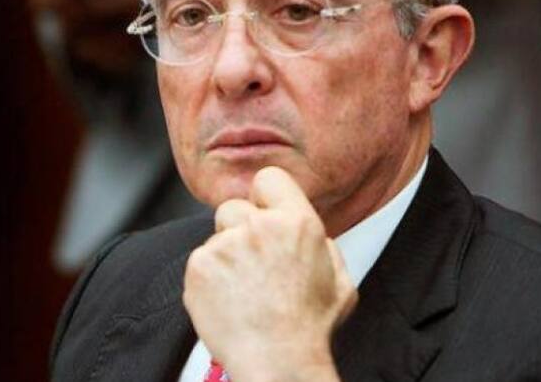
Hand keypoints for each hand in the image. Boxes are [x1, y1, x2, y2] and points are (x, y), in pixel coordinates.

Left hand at [183, 167, 355, 381]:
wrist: (277, 362)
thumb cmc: (311, 327)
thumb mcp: (340, 280)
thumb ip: (321, 244)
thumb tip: (306, 228)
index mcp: (297, 223)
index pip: (269, 178)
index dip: (266, 197)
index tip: (265, 216)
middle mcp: (259, 227)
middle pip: (234, 208)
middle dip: (239, 230)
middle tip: (253, 265)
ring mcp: (226, 245)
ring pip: (217, 239)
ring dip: (225, 258)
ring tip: (243, 292)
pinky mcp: (199, 267)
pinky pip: (200, 263)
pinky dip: (209, 280)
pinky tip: (227, 302)